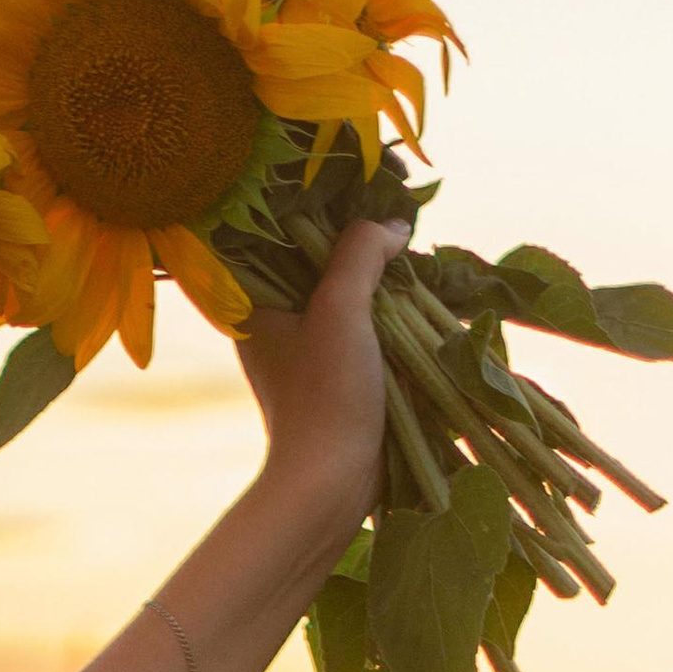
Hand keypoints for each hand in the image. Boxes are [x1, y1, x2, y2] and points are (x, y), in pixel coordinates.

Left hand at [234, 215, 408, 559]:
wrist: (330, 484)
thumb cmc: (325, 396)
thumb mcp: (341, 308)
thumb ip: (360, 253)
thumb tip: (392, 224)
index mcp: (256, 303)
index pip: (282, 234)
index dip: (323, 206)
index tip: (366, 187)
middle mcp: (274, 322)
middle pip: (319, 261)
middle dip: (359, 242)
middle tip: (397, 221)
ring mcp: (305, 350)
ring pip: (346, 293)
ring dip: (380, 278)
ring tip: (411, 253)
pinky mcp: (334, 374)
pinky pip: (362, 325)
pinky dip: (387, 311)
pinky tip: (416, 296)